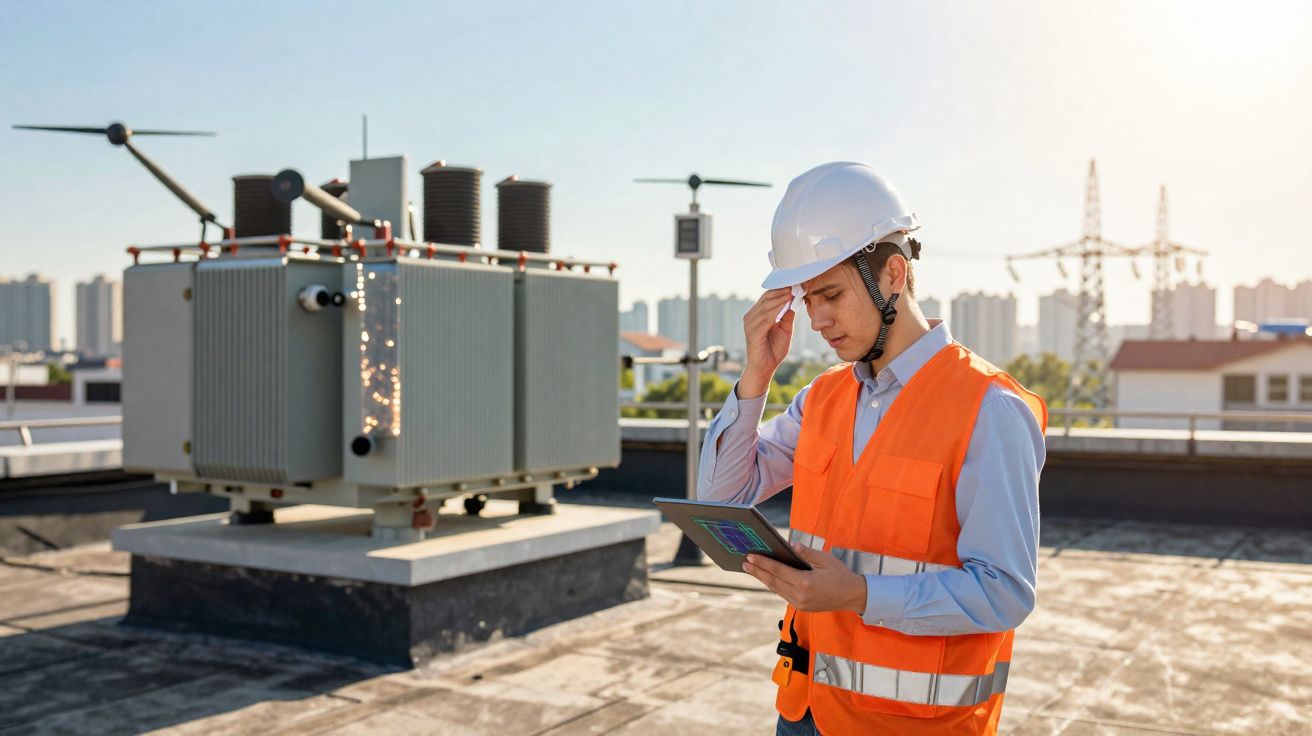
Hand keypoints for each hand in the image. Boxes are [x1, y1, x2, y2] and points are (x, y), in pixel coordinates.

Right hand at [740, 288, 795, 396]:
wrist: (765, 368)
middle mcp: (751, 317)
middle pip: (766, 299)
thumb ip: (787, 316)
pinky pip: (765, 318)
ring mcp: (750, 324)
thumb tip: (793, 302)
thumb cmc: (773, 350)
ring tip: (791, 292)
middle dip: (781, 291)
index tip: (795, 284)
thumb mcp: (785, 330)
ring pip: (766, 306)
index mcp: (758, 315)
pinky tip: (785, 304)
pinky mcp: (752, 332)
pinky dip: (775, 310)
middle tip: (794, 284)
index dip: (781, 290)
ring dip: (779, 298)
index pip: (768, 298)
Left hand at [743, 543, 866, 614]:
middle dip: (758, 571)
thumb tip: (791, 545)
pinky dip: (774, 585)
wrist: (853, 596)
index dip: (763, 563)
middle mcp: (800, 595)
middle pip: (773, 582)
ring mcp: (800, 604)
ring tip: (752, 570)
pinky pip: (783, 594)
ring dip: (763, 579)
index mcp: (806, 582)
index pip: (778, 571)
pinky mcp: (802, 607)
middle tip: (745, 563)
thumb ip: (806, 553)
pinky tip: (767, 578)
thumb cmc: (841, 575)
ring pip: (777, 589)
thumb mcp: (825, 559)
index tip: (751, 556)